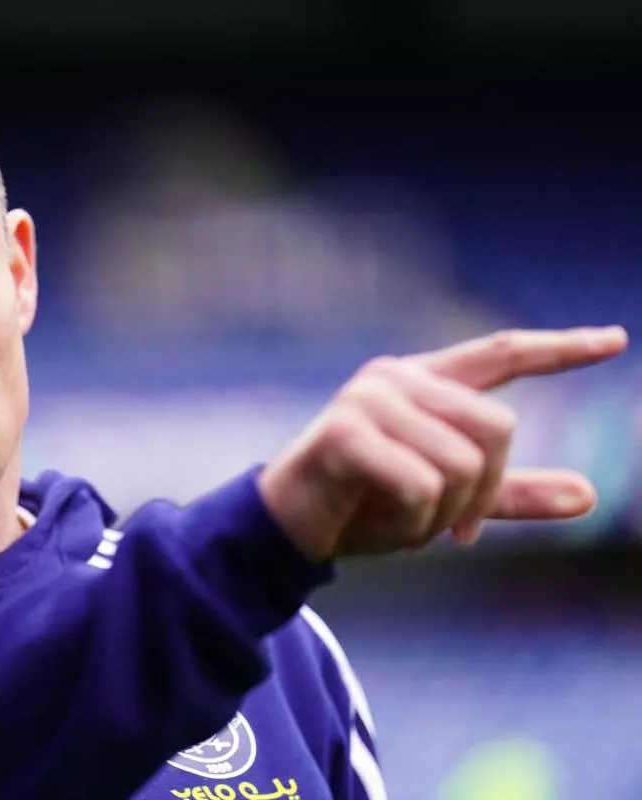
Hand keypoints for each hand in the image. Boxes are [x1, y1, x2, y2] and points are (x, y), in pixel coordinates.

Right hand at [257, 326, 628, 560]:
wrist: (290, 527)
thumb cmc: (363, 506)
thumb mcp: (445, 501)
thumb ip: (509, 494)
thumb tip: (590, 495)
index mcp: (422, 382)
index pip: (500, 355)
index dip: (560, 349)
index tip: (616, 341)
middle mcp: (397, 378)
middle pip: (498, 427)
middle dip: (484, 492)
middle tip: (452, 529)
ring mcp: (369, 399)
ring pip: (461, 463)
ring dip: (442, 516)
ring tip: (404, 525)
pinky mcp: (346, 432)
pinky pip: (421, 485)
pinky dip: (413, 523)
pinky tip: (382, 526)